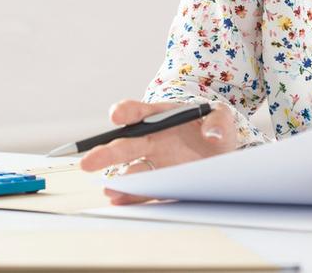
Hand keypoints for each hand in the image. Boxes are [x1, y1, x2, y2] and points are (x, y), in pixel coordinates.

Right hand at [78, 99, 238, 205]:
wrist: (222, 152)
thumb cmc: (216, 128)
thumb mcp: (223, 117)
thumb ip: (218, 121)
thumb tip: (212, 134)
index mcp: (162, 116)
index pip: (139, 112)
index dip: (126, 112)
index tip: (117, 115)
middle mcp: (152, 139)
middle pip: (125, 145)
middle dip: (106, 153)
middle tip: (88, 162)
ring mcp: (154, 162)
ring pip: (131, 170)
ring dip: (119, 180)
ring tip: (109, 189)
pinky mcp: (161, 181)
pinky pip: (143, 189)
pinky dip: (131, 196)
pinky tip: (119, 200)